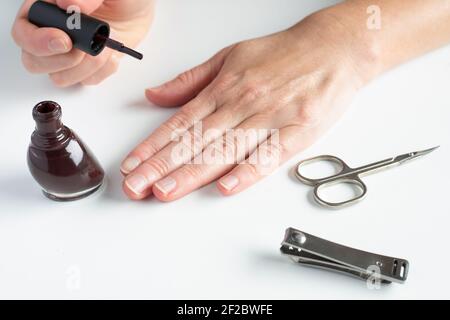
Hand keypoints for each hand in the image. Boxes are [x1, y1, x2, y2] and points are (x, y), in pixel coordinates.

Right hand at [11, 0, 153, 86]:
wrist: (137, 9)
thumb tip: (69, 5)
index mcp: (45, 10)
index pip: (23, 34)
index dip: (38, 42)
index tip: (65, 41)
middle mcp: (51, 35)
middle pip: (34, 62)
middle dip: (61, 61)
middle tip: (83, 50)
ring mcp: (68, 54)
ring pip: (60, 77)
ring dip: (85, 67)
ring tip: (104, 48)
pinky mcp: (86, 67)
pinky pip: (86, 81)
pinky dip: (102, 71)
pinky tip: (111, 55)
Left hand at [120, 11, 376, 200]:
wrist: (333, 48)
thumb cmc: (283, 54)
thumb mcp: (230, 56)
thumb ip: (191, 81)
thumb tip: (156, 96)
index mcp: (225, 88)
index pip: (180, 123)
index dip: (153, 146)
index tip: (133, 165)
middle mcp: (242, 104)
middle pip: (196, 141)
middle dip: (161, 167)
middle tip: (136, 187)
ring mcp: (270, 118)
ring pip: (224, 150)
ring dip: (192, 174)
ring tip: (164, 192)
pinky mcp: (297, 131)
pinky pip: (269, 155)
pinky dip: (248, 172)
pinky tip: (225, 187)